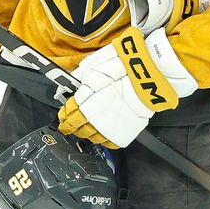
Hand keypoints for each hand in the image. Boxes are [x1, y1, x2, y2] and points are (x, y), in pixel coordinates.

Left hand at [57, 27, 196, 147]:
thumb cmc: (120, 66)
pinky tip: (103, 134)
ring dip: (87, 133)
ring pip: (92, 137)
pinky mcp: (124, 132)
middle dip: (73, 127)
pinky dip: (104, 139)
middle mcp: (93, 118)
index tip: (63, 117)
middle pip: (78, 128)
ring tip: (87, 129)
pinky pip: (110, 142)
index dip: (64, 117)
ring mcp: (109, 127)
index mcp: (83, 102)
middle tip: (72, 125)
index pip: (68, 115)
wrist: (146, 74)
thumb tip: (68, 85)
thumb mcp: (93, 67)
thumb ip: (78, 79)